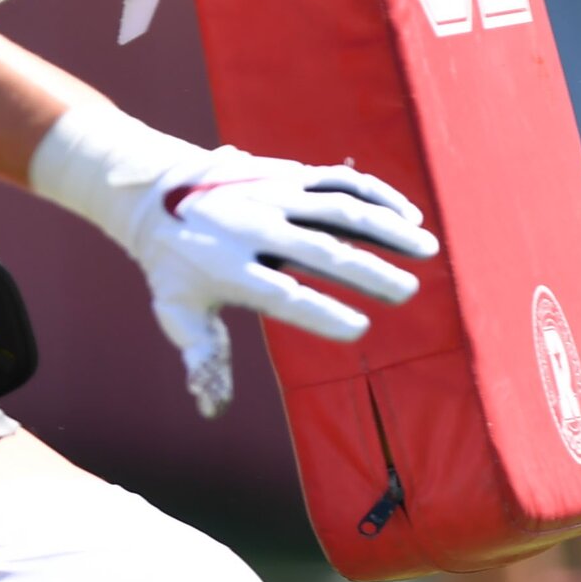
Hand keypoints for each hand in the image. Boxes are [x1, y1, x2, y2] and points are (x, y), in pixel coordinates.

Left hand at [137, 152, 434, 414]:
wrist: (153, 190)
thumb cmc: (172, 263)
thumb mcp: (176, 309)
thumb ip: (201, 355)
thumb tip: (213, 408)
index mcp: (229, 268)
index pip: (281, 295)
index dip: (320, 312)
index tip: (359, 329)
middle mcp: (255, 227)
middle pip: (319, 249)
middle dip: (367, 271)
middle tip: (406, 293)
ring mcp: (273, 194)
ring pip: (338, 207)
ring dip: (386, 227)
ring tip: (427, 251)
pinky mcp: (287, 173)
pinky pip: (339, 179)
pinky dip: (377, 193)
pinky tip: (409, 215)